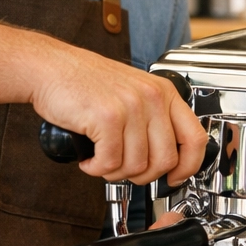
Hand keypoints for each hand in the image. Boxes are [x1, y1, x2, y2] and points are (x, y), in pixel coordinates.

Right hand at [30, 45, 206, 184]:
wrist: (50, 67)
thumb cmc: (86, 82)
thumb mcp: (133, 93)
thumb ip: (154, 120)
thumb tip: (168, 160)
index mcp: (164, 92)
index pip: (195, 138)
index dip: (188, 167)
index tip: (175, 178)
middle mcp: (152, 98)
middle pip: (165, 160)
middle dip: (143, 176)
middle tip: (124, 170)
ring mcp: (131, 107)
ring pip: (137, 166)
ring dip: (115, 172)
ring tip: (102, 159)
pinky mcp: (107, 118)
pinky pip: (110, 163)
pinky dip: (96, 169)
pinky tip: (89, 159)